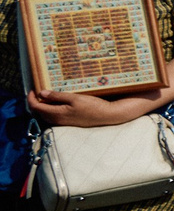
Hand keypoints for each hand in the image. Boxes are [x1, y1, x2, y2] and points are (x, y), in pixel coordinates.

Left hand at [28, 88, 154, 127]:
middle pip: (38, 112)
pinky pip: (52, 116)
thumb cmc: (92, 106)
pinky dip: (48, 109)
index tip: (33, 89)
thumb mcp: (75, 98)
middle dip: (34, 102)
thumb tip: (42, 93)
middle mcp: (57, 120)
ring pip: (44, 115)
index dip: (30, 98)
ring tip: (45, 95)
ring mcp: (62, 122)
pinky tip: (55, 102)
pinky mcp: (68, 122)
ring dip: (41, 106)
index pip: (35, 107)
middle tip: (37, 91)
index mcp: (57, 113)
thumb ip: (57, 96)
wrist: (107, 115)